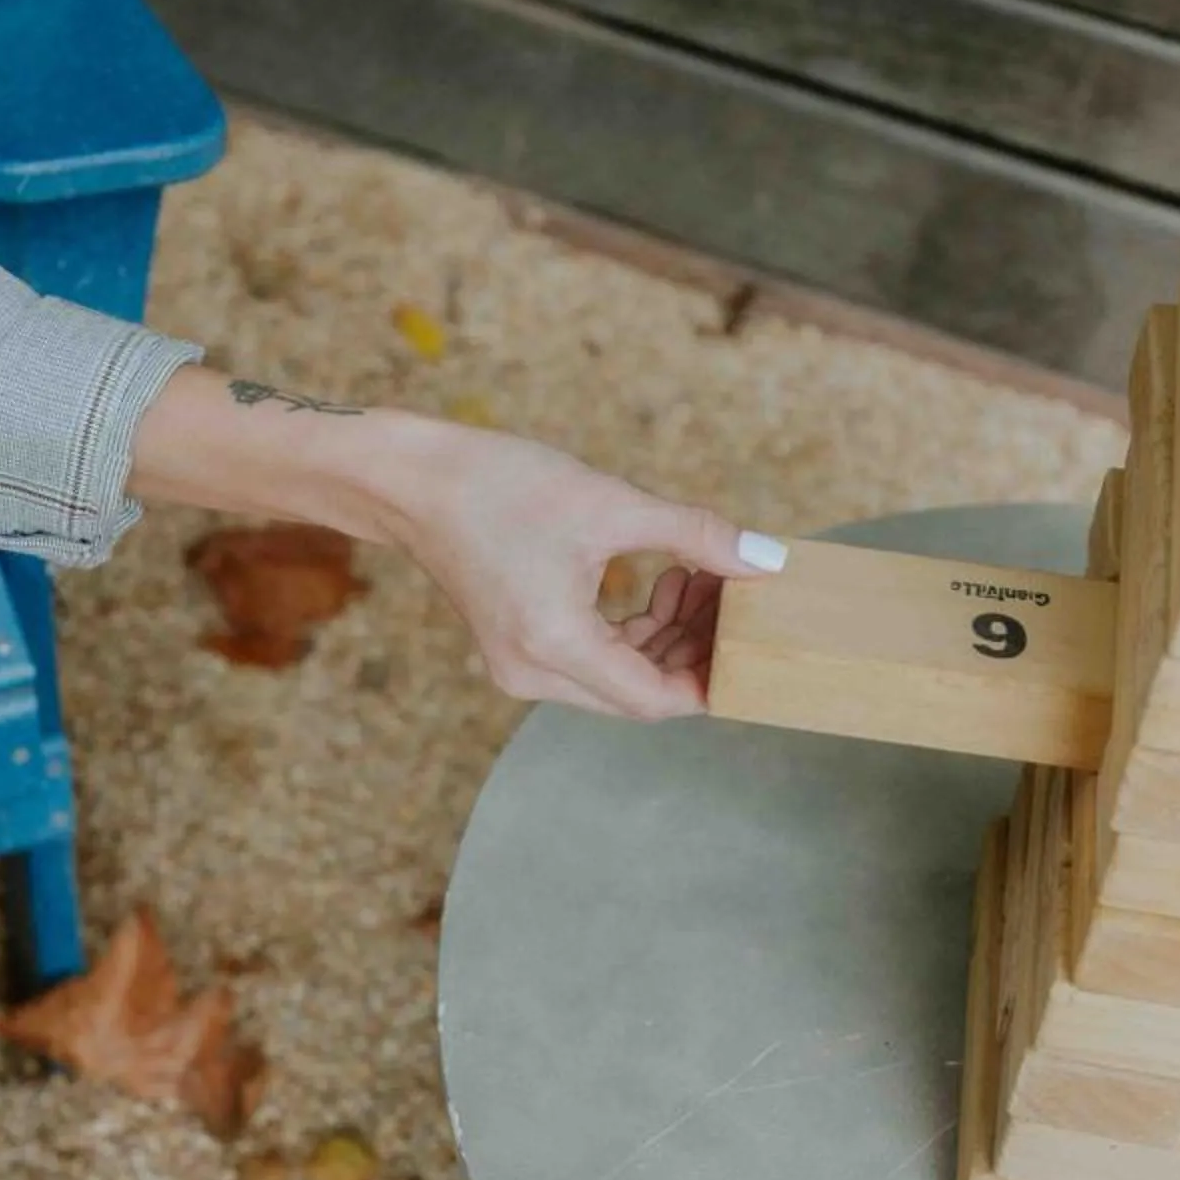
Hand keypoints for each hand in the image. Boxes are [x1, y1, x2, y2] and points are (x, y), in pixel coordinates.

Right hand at [382, 424, 780, 720]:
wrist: (413, 480)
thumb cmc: (499, 485)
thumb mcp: (610, 504)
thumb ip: (694, 535)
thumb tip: (765, 560)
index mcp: (555, 645)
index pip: (655, 699)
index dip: (711, 679)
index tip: (750, 642)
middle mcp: (533, 673)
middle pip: (639, 694)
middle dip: (693, 652)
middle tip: (731, 596)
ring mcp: (520, 668)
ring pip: (618, 679)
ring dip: (665, 639)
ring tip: (697, 578)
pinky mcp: (516, 650)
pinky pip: (591, 660)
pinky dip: (631, 632)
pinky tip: (657, 582)